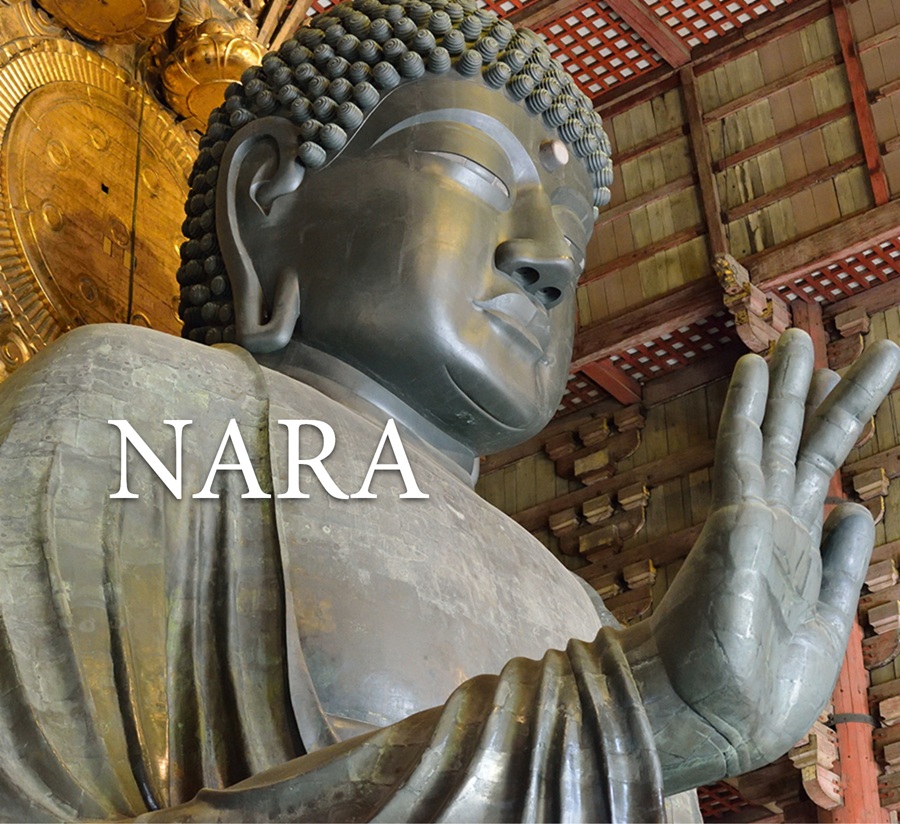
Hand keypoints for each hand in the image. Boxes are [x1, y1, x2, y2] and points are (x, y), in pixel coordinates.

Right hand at [633, 329, 899, 791]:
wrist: (706, 717)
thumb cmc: (758, 689)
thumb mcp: (827, 622)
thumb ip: (842, 563)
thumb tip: (858, 508)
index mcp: (800, 550)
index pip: (821, 475)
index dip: (837, 428)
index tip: (845, 389)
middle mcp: (776, 525)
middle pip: (805, 445)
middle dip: (819, 394)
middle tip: (823, 345)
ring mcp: (753, 519)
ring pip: (776, 437)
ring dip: (788, 387)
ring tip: (797, 337)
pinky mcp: (734, 519)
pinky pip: (742, 451)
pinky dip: (748, 407)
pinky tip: (754, 369)